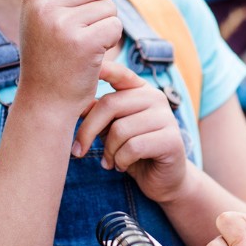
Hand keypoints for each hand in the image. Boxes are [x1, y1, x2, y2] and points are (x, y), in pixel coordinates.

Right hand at [16, 0, 121, 113]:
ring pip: (108, 6)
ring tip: (84, 45)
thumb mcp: (40, 15)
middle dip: (99, 8)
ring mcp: (62, 24)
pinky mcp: (83, 43)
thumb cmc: (48, 55)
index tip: (77, 6)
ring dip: (105, 26)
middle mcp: (44, 6)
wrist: (46, 100)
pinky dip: (110, 42)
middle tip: (81, 32)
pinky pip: (114, 26)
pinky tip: (92, 55)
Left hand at [74, 59, 190, 200]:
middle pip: (110, 104)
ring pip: (121, 130)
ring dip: (108, 151)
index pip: (119, 73)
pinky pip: (133, 147)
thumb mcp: (112, 128)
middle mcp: (155, 97)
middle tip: (78, 151)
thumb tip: (74, 102)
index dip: (102, 69)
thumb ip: (98, 113)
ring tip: (110, 161)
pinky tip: (122, 166)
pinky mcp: (171, 139)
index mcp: (140, 90)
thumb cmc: (133, 151)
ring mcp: (166, 117)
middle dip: (88, 130)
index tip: (81, 66)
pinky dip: (121, 161)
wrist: (163, 179)